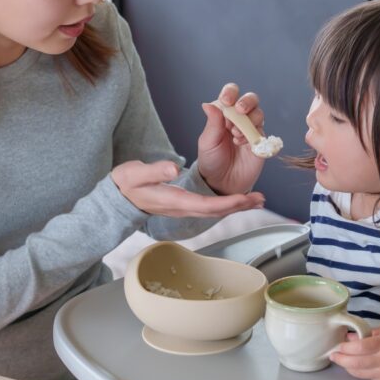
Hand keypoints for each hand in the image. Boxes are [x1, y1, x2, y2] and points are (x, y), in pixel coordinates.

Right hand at [111, 159, 263, 217]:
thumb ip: (154, 171)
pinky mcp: (185, 204)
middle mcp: (182, 207)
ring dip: (237, 206)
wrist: (119, 198)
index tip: (245, 198)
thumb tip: (174, 168)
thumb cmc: (126, 184)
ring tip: (257, 200)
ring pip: (215, 210)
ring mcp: (184, 208)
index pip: (205, 205)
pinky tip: (239, 199)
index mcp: (174, 200)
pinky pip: (211, 207)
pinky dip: (228, 203)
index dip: (227, 203)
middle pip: (216, 211)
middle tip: (261, 200)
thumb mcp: (135, 173)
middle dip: (240, 206)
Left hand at [196, 83, 265, 196]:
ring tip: (236, 135)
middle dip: (247, 102)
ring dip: (248, 121)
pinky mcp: (260, 142)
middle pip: (250, 100)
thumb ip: (212, 123)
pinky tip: (242, 143)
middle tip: (240, 111)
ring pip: (259, 114)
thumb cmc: (211, 161)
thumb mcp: (207, 142)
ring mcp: (251, 130)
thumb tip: (208, 104)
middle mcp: (239, 119)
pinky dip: (254, 135)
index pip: (230, 95)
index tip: (226, 100)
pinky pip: (263, 132)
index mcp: (224, 114)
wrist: (222, 183)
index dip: (231, 93)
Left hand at [329, 328, 379, 379]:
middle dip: (341, 360)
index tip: (337, 346)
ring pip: (360, 373)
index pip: (360, 347)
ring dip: (348, 367)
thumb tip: (348, 337)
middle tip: (333, 356)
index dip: (346, 348)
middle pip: (356, 363)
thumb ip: (367, 335)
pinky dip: (359, 372)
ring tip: (341, 360)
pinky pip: (369, 377)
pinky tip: (354, 366)